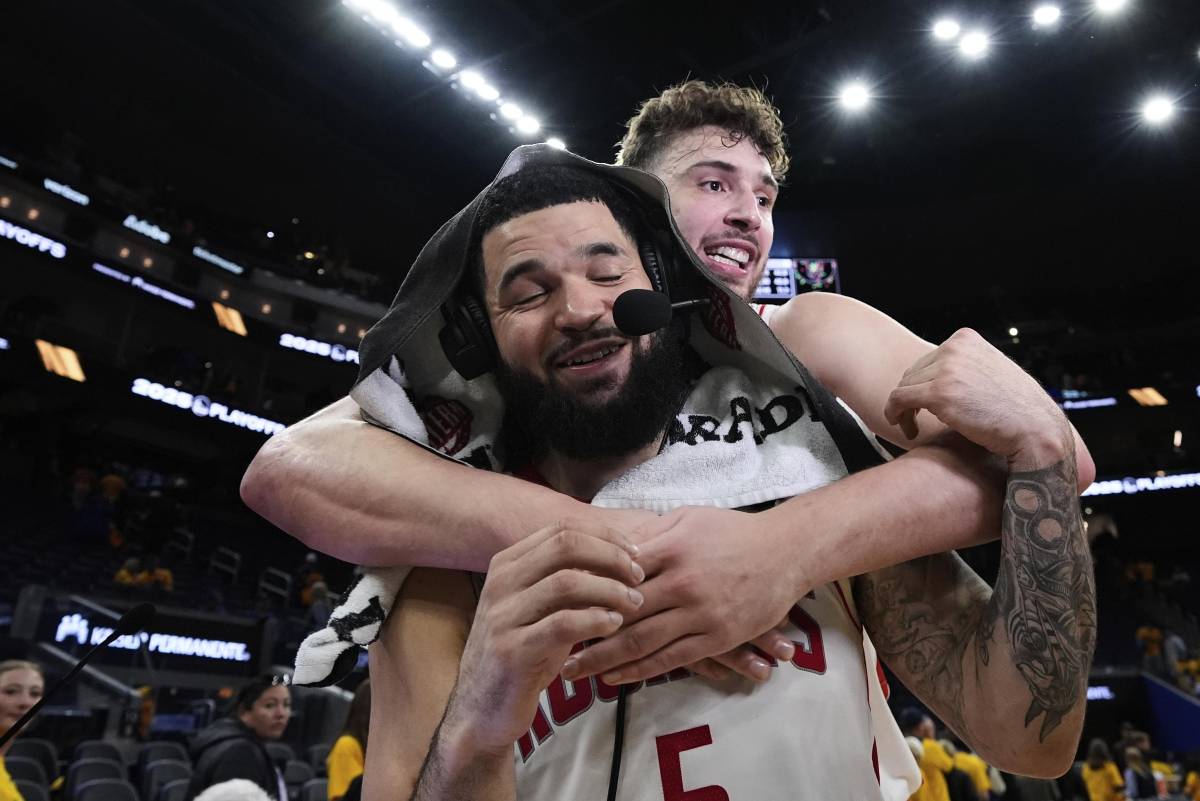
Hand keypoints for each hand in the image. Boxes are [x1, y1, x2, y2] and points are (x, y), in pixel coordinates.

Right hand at [444, 518, 645, 753]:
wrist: (481, 709)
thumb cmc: (522, 654)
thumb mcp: (540, 609)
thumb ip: (568, 580)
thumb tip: (620, 556)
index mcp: (506, 564)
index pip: (561, 529)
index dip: (604, 537)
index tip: (634, 553)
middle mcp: (500, 583)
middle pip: (565, 546)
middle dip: (610, 557)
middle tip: (637, 577)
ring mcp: (502, 616)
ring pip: (567, 582)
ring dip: (610, 590)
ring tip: (633, 604)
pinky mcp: (511, 650)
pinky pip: (563, 623)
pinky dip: (596, 620)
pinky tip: (613, 626)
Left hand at [562, 506, 804, 684]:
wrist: (786, 551)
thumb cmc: (733, 531)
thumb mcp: (687, 518)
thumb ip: (649, 534)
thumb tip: (610, 546)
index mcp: (669, 548)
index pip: (614, 572)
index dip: (583, 590)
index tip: (554, 603)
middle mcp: (681, 582)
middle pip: (620, 612)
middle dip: (582, 632)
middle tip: (550, 645)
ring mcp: (700, 613)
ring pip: (641, 642)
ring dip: (603, 659)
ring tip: (572, 671)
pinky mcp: (717, 637)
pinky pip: (671, 658)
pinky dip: (639, 670)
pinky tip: (614, 677)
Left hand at [883, 328, 1071, 468]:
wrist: (1036, 429)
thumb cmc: (1015, 408)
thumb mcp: (990, 370)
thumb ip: (965, 365)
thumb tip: (936, 372)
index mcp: (965, 339)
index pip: (927, 360)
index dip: (922, 385)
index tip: (925, 405)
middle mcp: (954, 348)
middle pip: (912, 373)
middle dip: (911, 397)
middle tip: (915, 419)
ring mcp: (946, 370)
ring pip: (903, 388)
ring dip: (903, 410)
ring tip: (912, 427)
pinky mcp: (939, 394)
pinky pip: (898, 400)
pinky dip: (894, 415)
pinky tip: (907, 430)